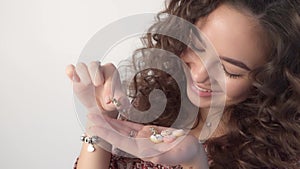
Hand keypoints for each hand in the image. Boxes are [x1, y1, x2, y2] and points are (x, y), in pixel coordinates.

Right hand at [66, 61, 124, 112]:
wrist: (100, 107)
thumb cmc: (111, 101)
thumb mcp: (119, 102)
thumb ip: (122, 101)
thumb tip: (121, 101)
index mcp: (110, 71)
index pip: (109, 71)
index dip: (109, 84)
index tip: (109, 98)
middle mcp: (98, 69)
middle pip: (94, 64)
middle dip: (95, 73)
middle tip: (97, 84)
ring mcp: (86, 73)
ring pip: (81, 66)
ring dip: (82, 74)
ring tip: (87, 84)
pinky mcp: (76, 78)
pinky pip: (71, 70)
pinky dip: (70, 72)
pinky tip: (72, 77)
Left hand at [87, 113, 208, 167]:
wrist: (192, 150)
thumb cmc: (186, 152)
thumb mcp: (176, 153)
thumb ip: (162, 154)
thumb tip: (147, 150)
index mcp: (144, 150)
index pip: (121, 141)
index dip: (107, 133)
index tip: (95, 127)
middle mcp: (139, 145)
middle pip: (117, 135)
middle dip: (103, 126)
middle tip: (89, 117)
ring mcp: (142, 139)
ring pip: (122, 130)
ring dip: (109, 123)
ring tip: (96, 116)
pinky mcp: (146, 133)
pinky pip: (130, 126)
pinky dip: (120, 122)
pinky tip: (112, 118)